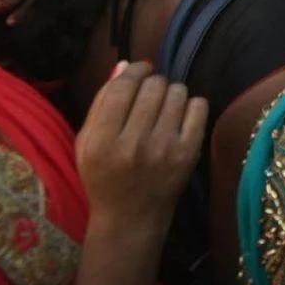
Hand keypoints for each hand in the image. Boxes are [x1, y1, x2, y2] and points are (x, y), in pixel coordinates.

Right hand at [75, 62, 207, 218]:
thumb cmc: (103, 177)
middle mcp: (132, 145)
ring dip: (170, 94)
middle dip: (152, 83)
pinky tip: (179, 118)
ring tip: (162, 109)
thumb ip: (101, 103)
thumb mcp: (86, 144)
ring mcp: (163, 150)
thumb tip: (124, 65)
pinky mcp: (188, 154)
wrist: (130, 219)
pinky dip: (190, 105)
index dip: (134, 70)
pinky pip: (198, 106)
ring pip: (177, 92)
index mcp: (101, 142)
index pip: (123, 87)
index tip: (139, 71)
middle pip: (153, 86)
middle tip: (149, 96)